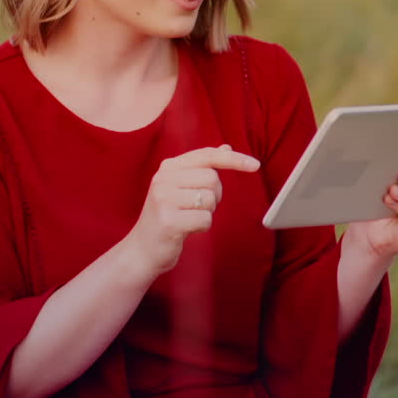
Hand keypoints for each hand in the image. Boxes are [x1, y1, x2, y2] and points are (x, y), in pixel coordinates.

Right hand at [125, 144, 259, 277]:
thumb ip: (202, 168)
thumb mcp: (182, 188)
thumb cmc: (168, 217)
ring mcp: (163, 199)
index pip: (207, 155)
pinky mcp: (168, 221)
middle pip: (212, 178)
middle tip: (196, 207)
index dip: (233, 159)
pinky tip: (186, 230)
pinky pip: (205, 219)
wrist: (142, 250)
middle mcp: (163, 178)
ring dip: (207, 213)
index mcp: (168, 167)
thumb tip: (226, 147)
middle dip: (214, 196)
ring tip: (188, 218)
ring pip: (210, 199)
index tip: (255, 165)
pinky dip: (202, 227)